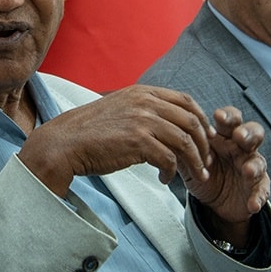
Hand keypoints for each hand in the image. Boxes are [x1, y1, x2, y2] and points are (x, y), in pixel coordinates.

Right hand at [20, 85, 215, 194]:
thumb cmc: (89, 131)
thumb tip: (163, 121)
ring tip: (196, 175)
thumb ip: (141, 109)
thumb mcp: (119, 108)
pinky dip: (172, 172)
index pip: (186, 100)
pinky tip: (165, 179)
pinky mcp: (138, 142)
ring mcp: (142, 121)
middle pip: (191, 121)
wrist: (64, 143)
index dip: (201, 119)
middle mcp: (145, 102)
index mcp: (142, 92)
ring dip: (195, 162)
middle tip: (206, 161)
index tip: (206, 137)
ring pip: (185, 142)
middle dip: (204, 144)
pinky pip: (169, 159)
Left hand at [183, 106, 268, 244]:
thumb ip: (180, 150)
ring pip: (259, 161)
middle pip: (253, 133)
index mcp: (224, 136)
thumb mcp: (189, 161)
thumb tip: (164, 139)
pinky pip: (261, 190)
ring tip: (247, 171)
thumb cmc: (204, 172)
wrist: (214, 201)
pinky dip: (259, 197)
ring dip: (254, 165)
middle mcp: (241, 148)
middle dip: (248, 133)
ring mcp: (251, 166)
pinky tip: (253, 203)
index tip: (218, 116)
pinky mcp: (257, 187)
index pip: (230, 119)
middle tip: (239, 136)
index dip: (227, 116)